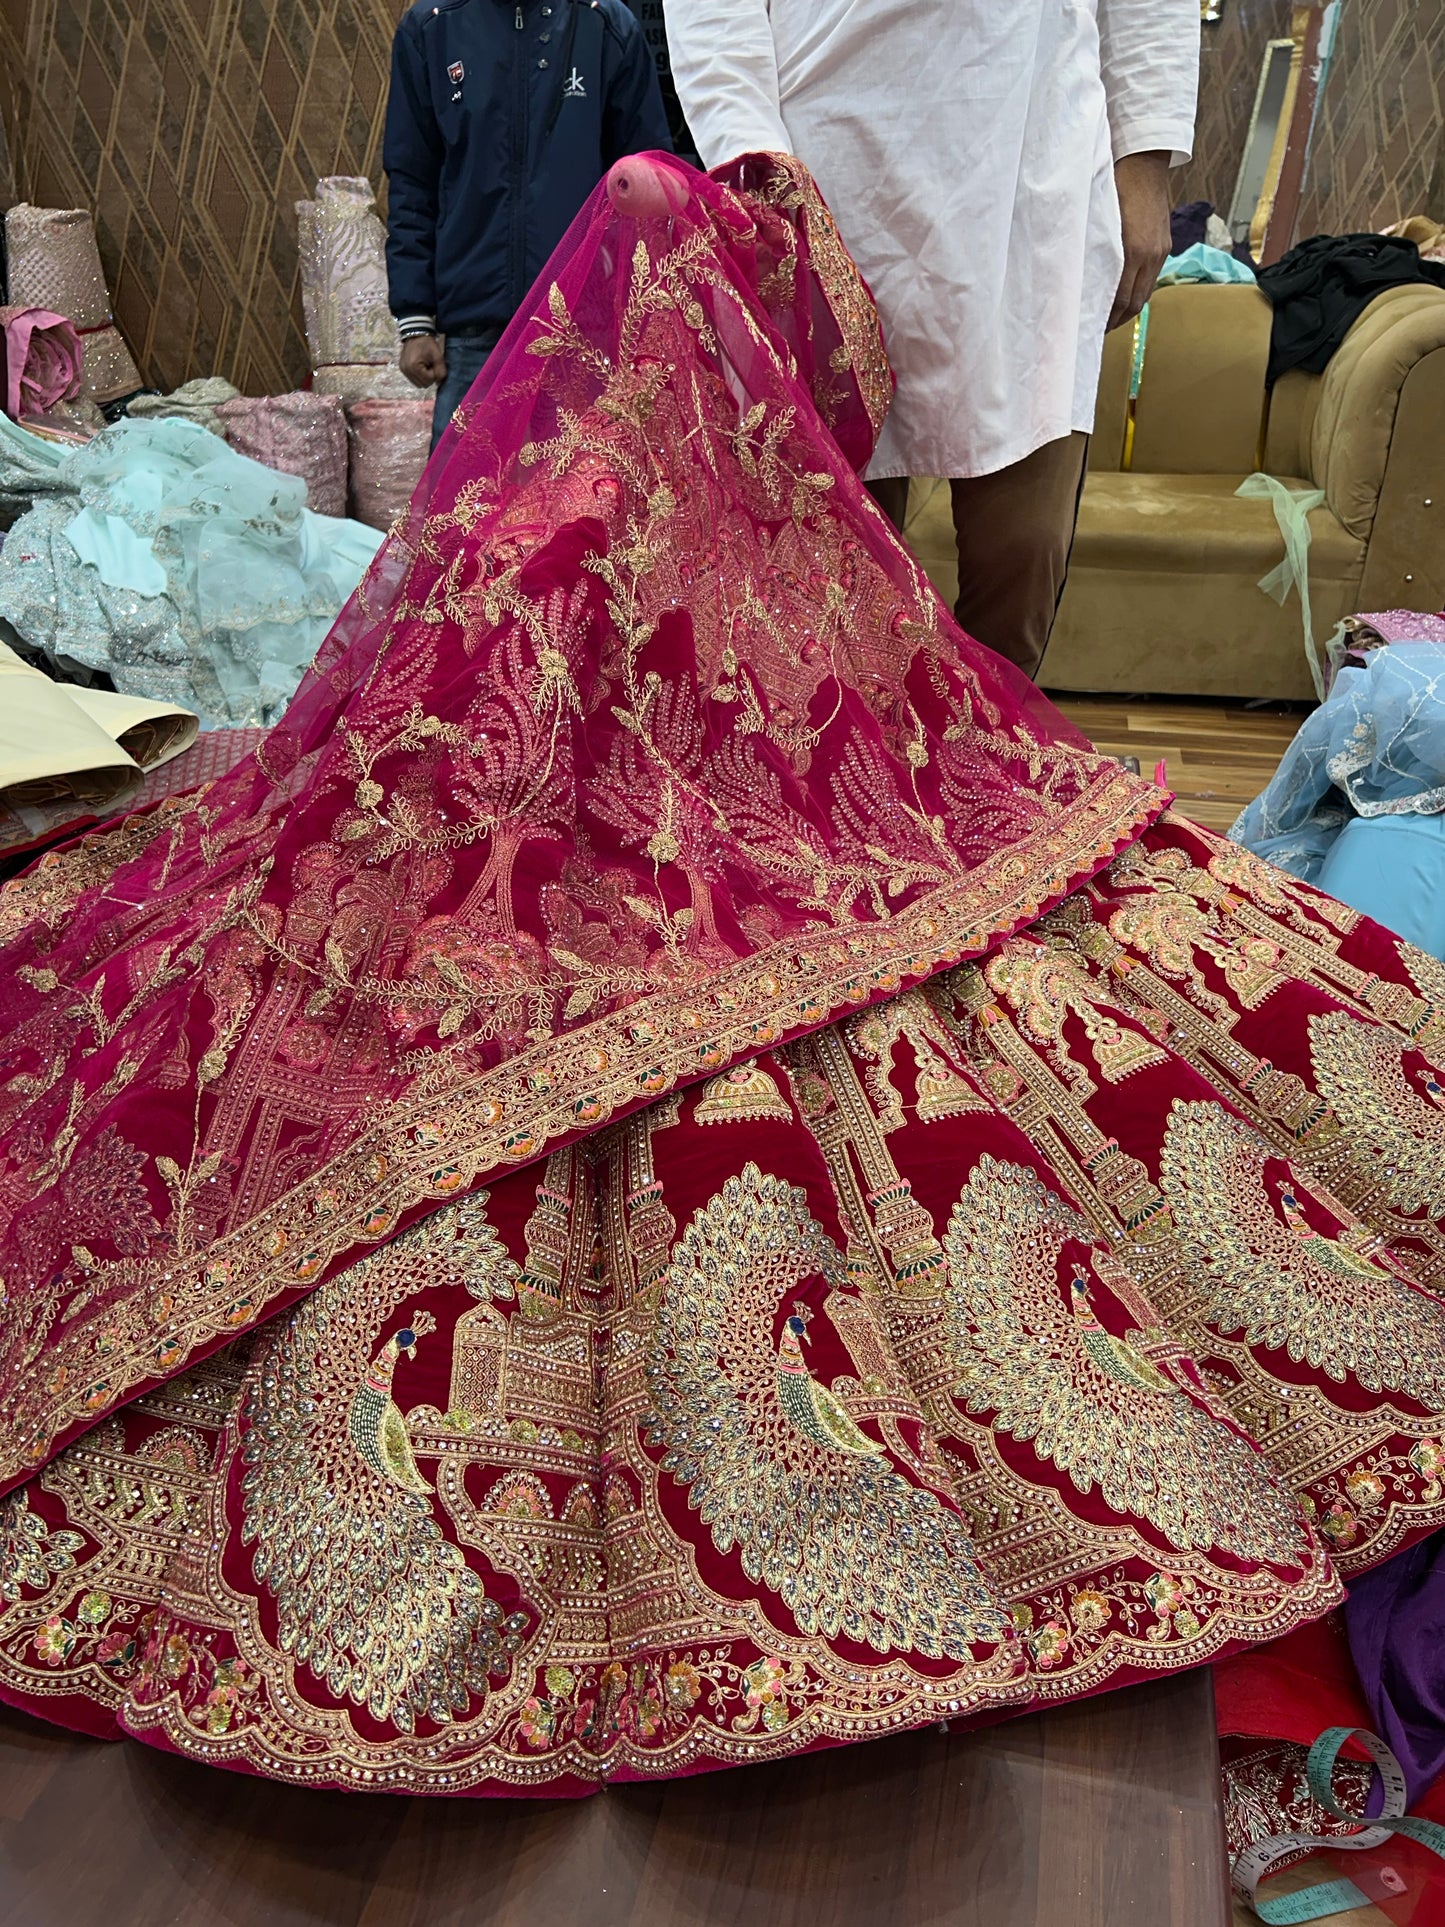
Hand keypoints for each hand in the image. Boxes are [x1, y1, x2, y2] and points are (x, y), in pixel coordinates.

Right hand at [400, 335, 446, 387]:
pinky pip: (413, 379)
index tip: (433, 364)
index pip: (429, 381)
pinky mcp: (402, 369)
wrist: (416, 334)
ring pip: (418, 384)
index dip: (434, 374)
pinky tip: (419, 366)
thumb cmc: (427, 344)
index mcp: (414, 367)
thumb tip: (440, 383)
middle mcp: (406, 370)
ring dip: (423, 377)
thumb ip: (441, 371)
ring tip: (424, 365)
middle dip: (429, 377)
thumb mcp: (438, 356)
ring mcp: (403, 370)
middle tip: (429, 365)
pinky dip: (418, 375)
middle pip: (423, 384)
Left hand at [1108, 150, 1172, 331]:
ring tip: (1111, 318)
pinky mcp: (1164, 244)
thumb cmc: (1113, 186)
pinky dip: (1138, 292)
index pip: (1121, 301)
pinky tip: (1125, 296)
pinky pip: (1151, 278)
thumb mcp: (1098, 221)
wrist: (1143, 163)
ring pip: (1145, 293)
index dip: (1107, 320)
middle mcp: (1151, 254)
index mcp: (1133, 251)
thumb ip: (1094, 252)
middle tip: (1098, 330)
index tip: (1091, 328)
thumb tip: (1082, 281)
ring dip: (1128, 310)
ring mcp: (1160, 250)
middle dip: (1116, 321)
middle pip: (1134, 303)